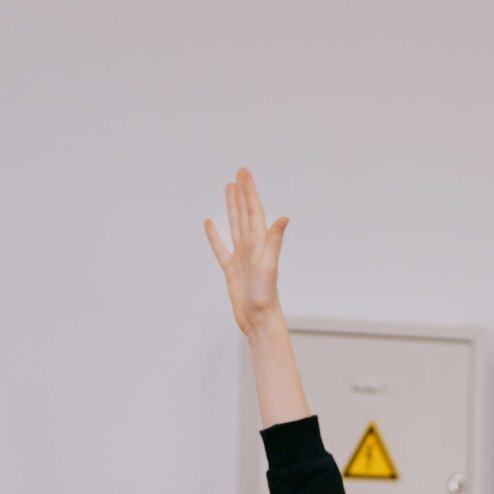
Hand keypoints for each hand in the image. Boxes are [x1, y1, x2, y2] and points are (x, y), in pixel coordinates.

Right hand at [204, 167, 287, 337]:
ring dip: (232, 208)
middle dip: (242, 193)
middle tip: (240, 173)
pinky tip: (210, 225)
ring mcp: (241, 257)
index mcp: (258, 244)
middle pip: (245, 214)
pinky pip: (220, 248)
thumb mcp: (269, 266)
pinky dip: (215, 236)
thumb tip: (284, 219)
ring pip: (234, 225)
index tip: (244, 174)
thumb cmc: (265, 297)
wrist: (259, 320)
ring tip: (229, 189)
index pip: (253, 211)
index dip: (249, 192)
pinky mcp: (231, 270)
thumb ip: (274, 242)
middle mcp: (250, 247)